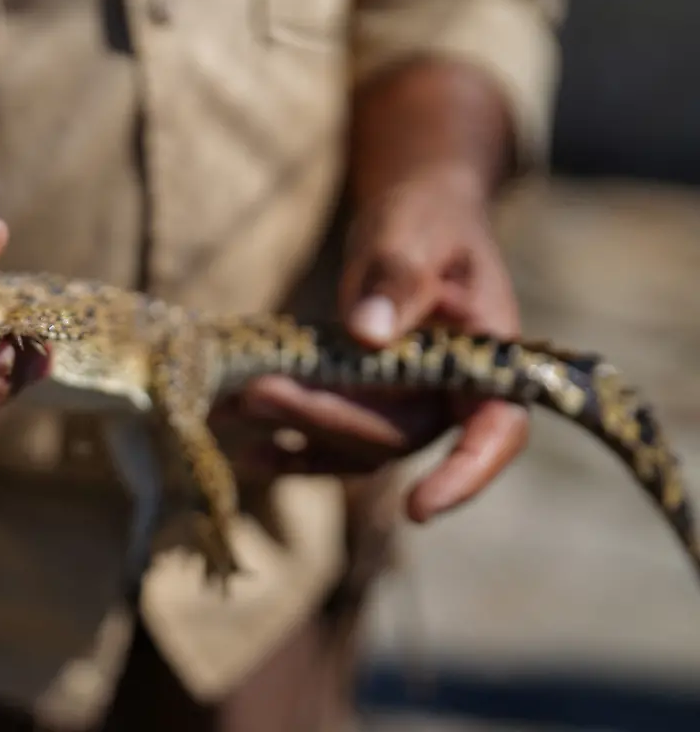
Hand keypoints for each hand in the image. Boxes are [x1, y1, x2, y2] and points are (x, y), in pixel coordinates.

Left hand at [233, 166, 527, 522]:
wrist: (412, 221)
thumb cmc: (426, 221)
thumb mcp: (415, 234)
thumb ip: (399, 279)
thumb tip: (368, 335)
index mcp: (489, 360)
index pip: (496, 432)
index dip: (465, 476)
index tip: (419, 510)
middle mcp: (451, 396)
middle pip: (399, 435)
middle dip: (328, 418)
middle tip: (260, 389)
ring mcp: (407, 406)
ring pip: (356, 444)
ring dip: (297, 428)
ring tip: (235, 400)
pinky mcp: (365, 406)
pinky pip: (329, 443)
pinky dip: (287, 448)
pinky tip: (241, 445)